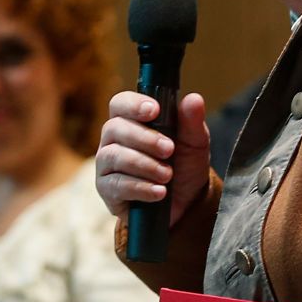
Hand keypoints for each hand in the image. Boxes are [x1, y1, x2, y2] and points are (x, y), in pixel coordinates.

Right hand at [94, 91, 209, 226]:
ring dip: (144, 165)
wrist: (186, 202)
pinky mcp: (107, 189)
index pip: (120, 103)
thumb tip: (194, 99)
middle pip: (115, 128)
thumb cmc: (184, 165)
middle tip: (169, 150)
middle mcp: (113, 140)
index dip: (133, 105)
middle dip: (144, 138)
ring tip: (168, 175)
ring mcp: (107, 165)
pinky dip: (141, 188)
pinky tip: (159, 192)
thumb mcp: (194, 143)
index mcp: (131, 120)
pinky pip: (116, 185)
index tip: (154, 111)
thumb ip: (192, 121)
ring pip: (114, 156)